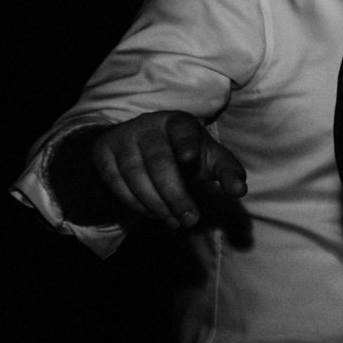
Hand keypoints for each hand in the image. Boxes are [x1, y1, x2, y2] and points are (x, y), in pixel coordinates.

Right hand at [89, 111, 247, 228]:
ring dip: (155, 203)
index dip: (185, 143)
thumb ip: (228, 172)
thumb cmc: (186, 154)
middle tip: (190, 219)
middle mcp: (148, 125)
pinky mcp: (103, 153)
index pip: (182, 130)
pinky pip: (115, 182)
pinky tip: (153, 214)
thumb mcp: (209, 159)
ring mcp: (123, 137)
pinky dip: (134, 202)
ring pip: (135, 174)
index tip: (190, 158)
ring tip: (174, 221)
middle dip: (175, 193)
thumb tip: (239, 190)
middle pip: (159, 160)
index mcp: (179, 121)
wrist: (141, 147)